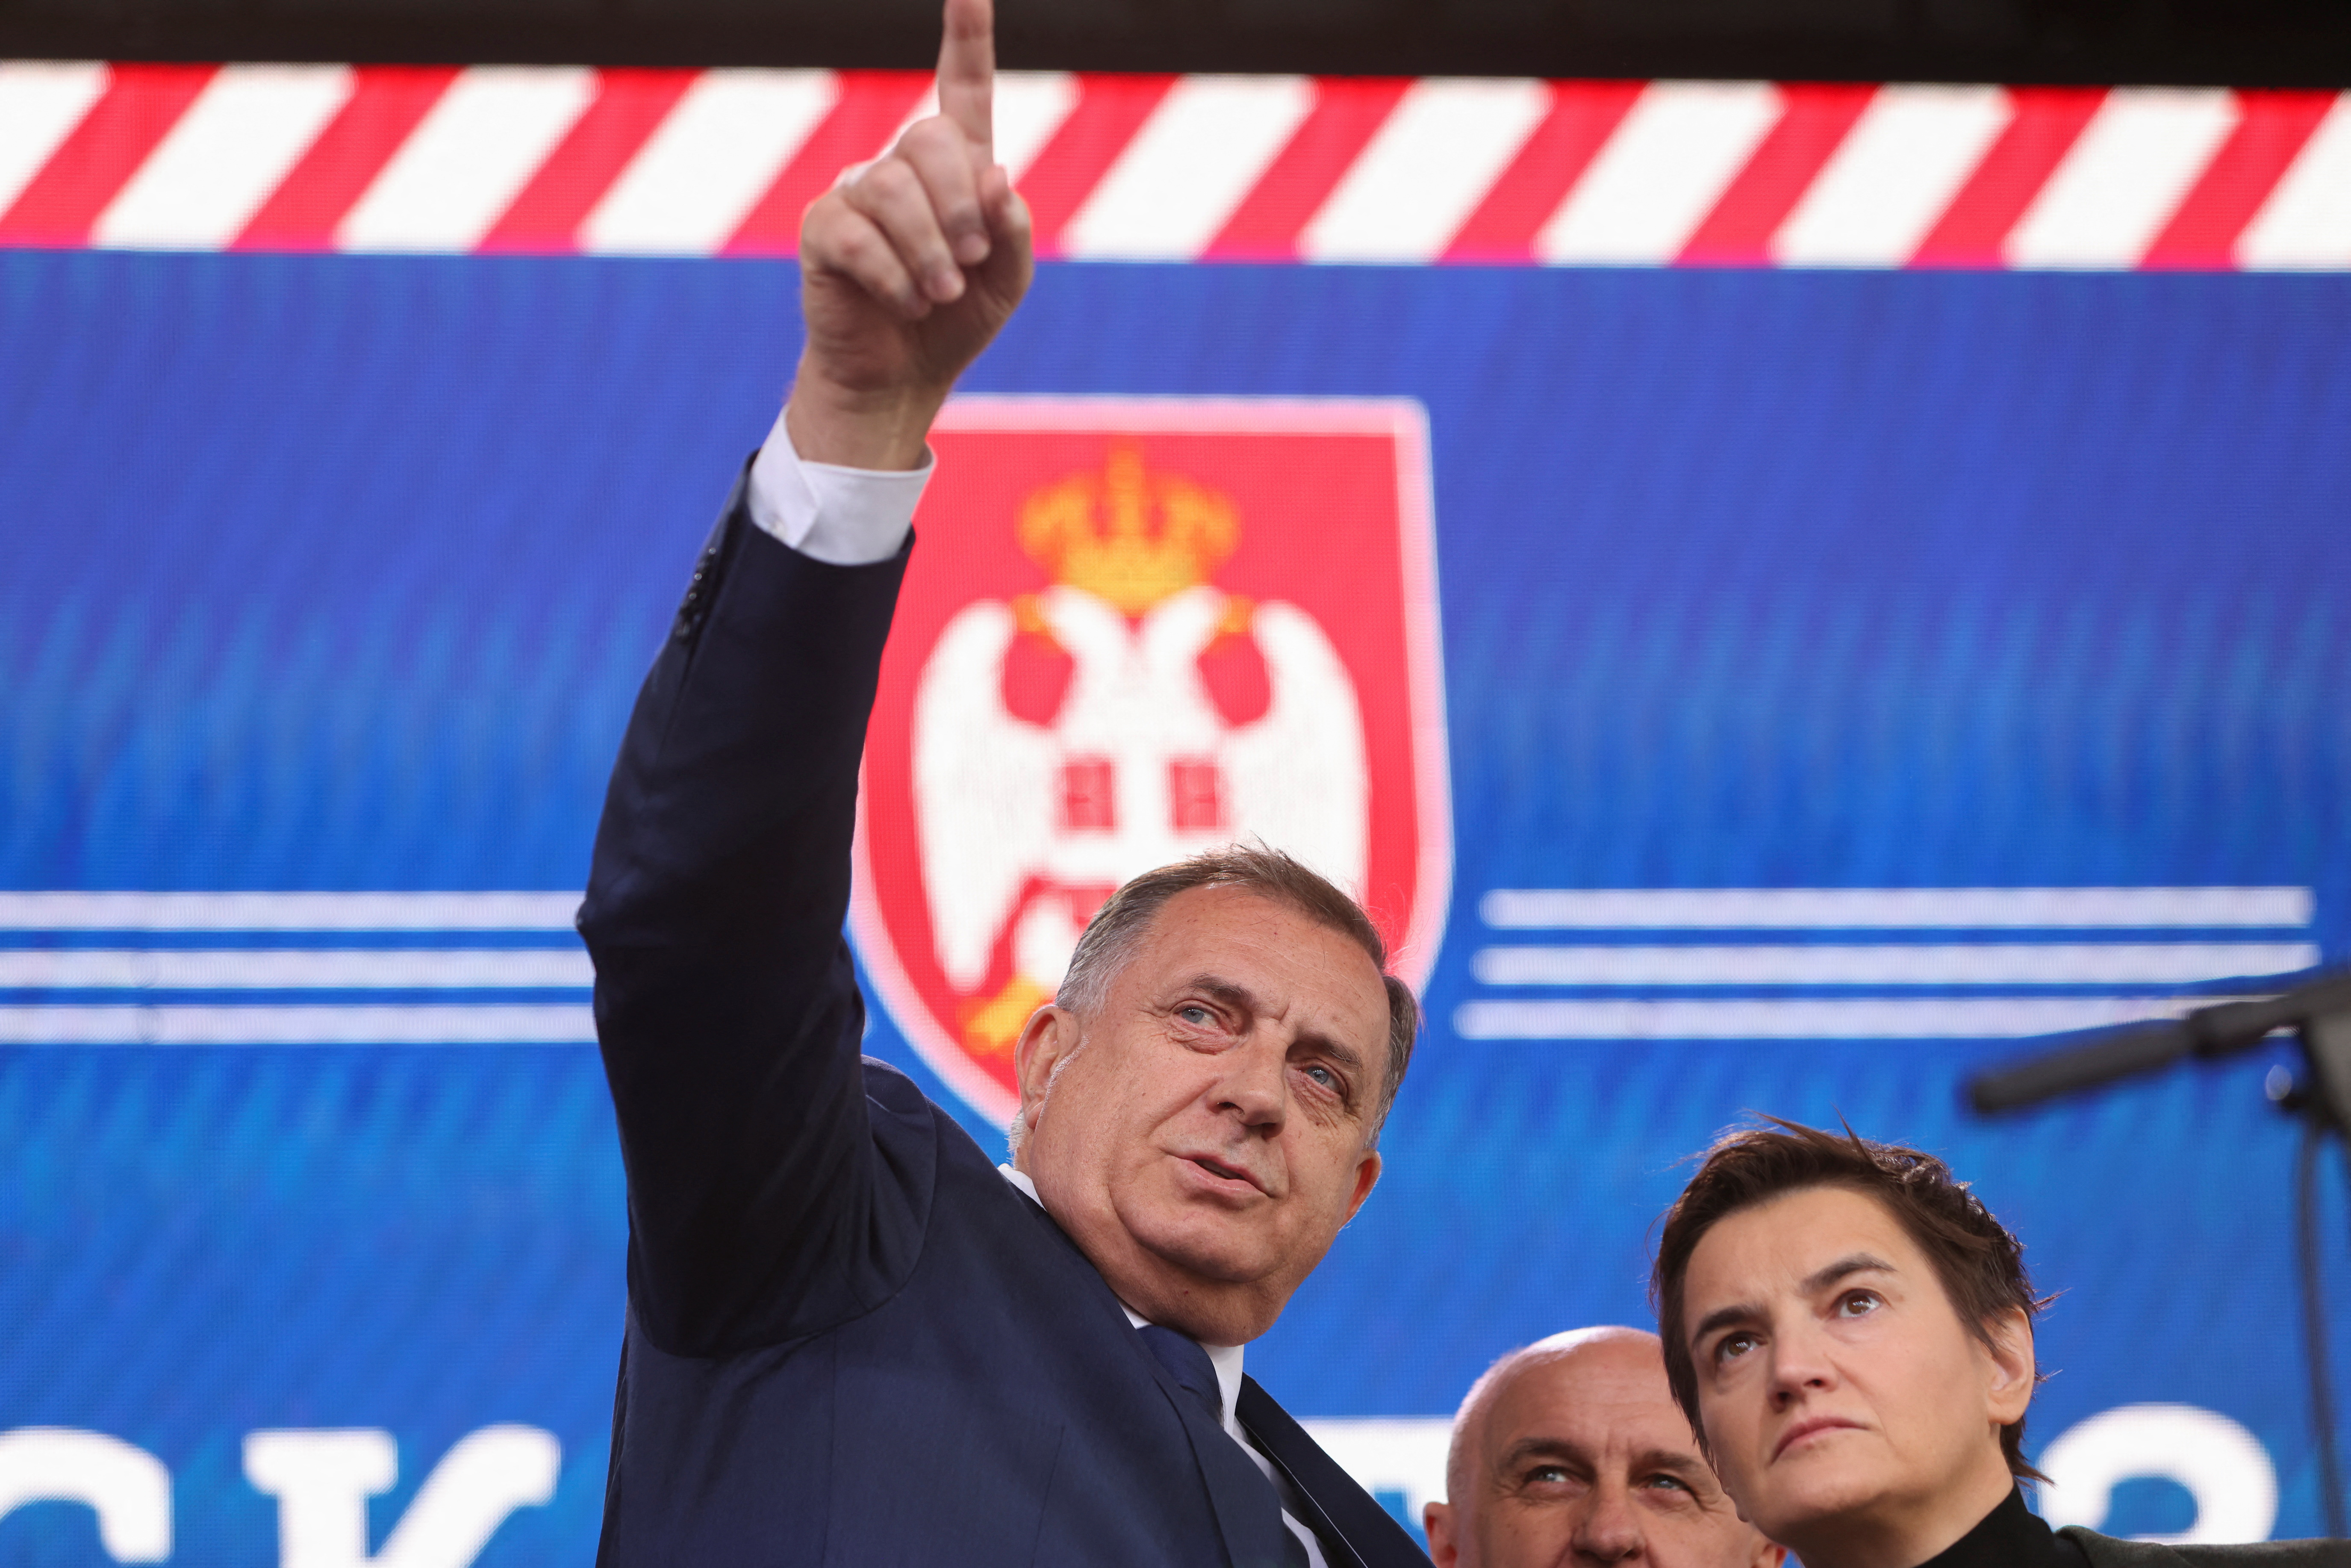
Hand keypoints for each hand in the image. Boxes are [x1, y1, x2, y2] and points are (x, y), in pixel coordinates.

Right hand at [786, 0, 1032, 469]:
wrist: (902, 378)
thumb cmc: (955, 320)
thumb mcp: (1008, 278)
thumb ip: (1014, 227)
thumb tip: (996, 174)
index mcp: (954, 170)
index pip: (962, 90)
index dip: (967, 39)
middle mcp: (901, 169)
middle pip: (930, 138)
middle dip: (961, 203)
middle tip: (970, 259)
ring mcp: (856, 194)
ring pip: (893, 189)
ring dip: (931, 251)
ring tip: (940, 293)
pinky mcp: (822, 230)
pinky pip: (858, 234)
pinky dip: (895, 277)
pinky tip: (907, 302)